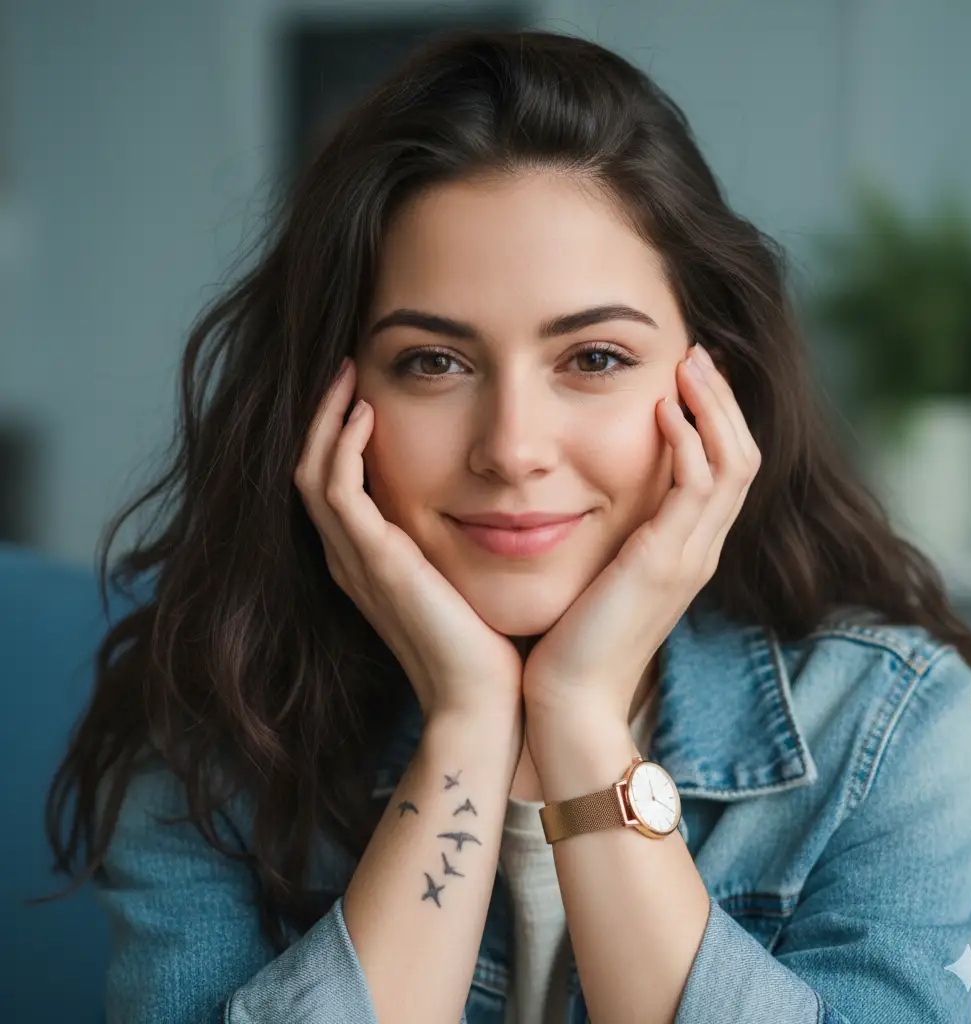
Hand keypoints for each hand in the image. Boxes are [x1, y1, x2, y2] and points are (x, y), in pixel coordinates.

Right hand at [294, 358, 524, 722]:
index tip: (364, 388)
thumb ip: (456, 539)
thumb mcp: (464, 576)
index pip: (333, 481)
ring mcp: (355, 561)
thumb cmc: (486, 643)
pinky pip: (338, 490)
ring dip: (326, 418)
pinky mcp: (374, 562)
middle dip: (325, 415)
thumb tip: (490, 498)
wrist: (485, 702)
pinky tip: (366, 412)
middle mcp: (350, 557)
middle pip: (312, 468)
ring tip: (347, 373)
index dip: (339, 432)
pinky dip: (343, 446)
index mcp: (368, 559)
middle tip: (344, 366)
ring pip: (314, 471)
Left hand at [521, 343, 759, 725]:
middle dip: (723, 400)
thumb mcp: (600, 574)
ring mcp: (690, 557)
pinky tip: (662, 409)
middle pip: (741, 456)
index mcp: (686, 550)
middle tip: (699, 353)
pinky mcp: (665, 563)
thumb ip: (611, 535)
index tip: (689, 376)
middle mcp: (700, 550)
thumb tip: (586, 494)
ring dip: (713, 407)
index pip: (724, 469)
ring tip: (689, 363)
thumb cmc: (571, 639)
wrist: (569, 701)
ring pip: (732, 463)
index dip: (716, 419)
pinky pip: (697, 488)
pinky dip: (689, 442)